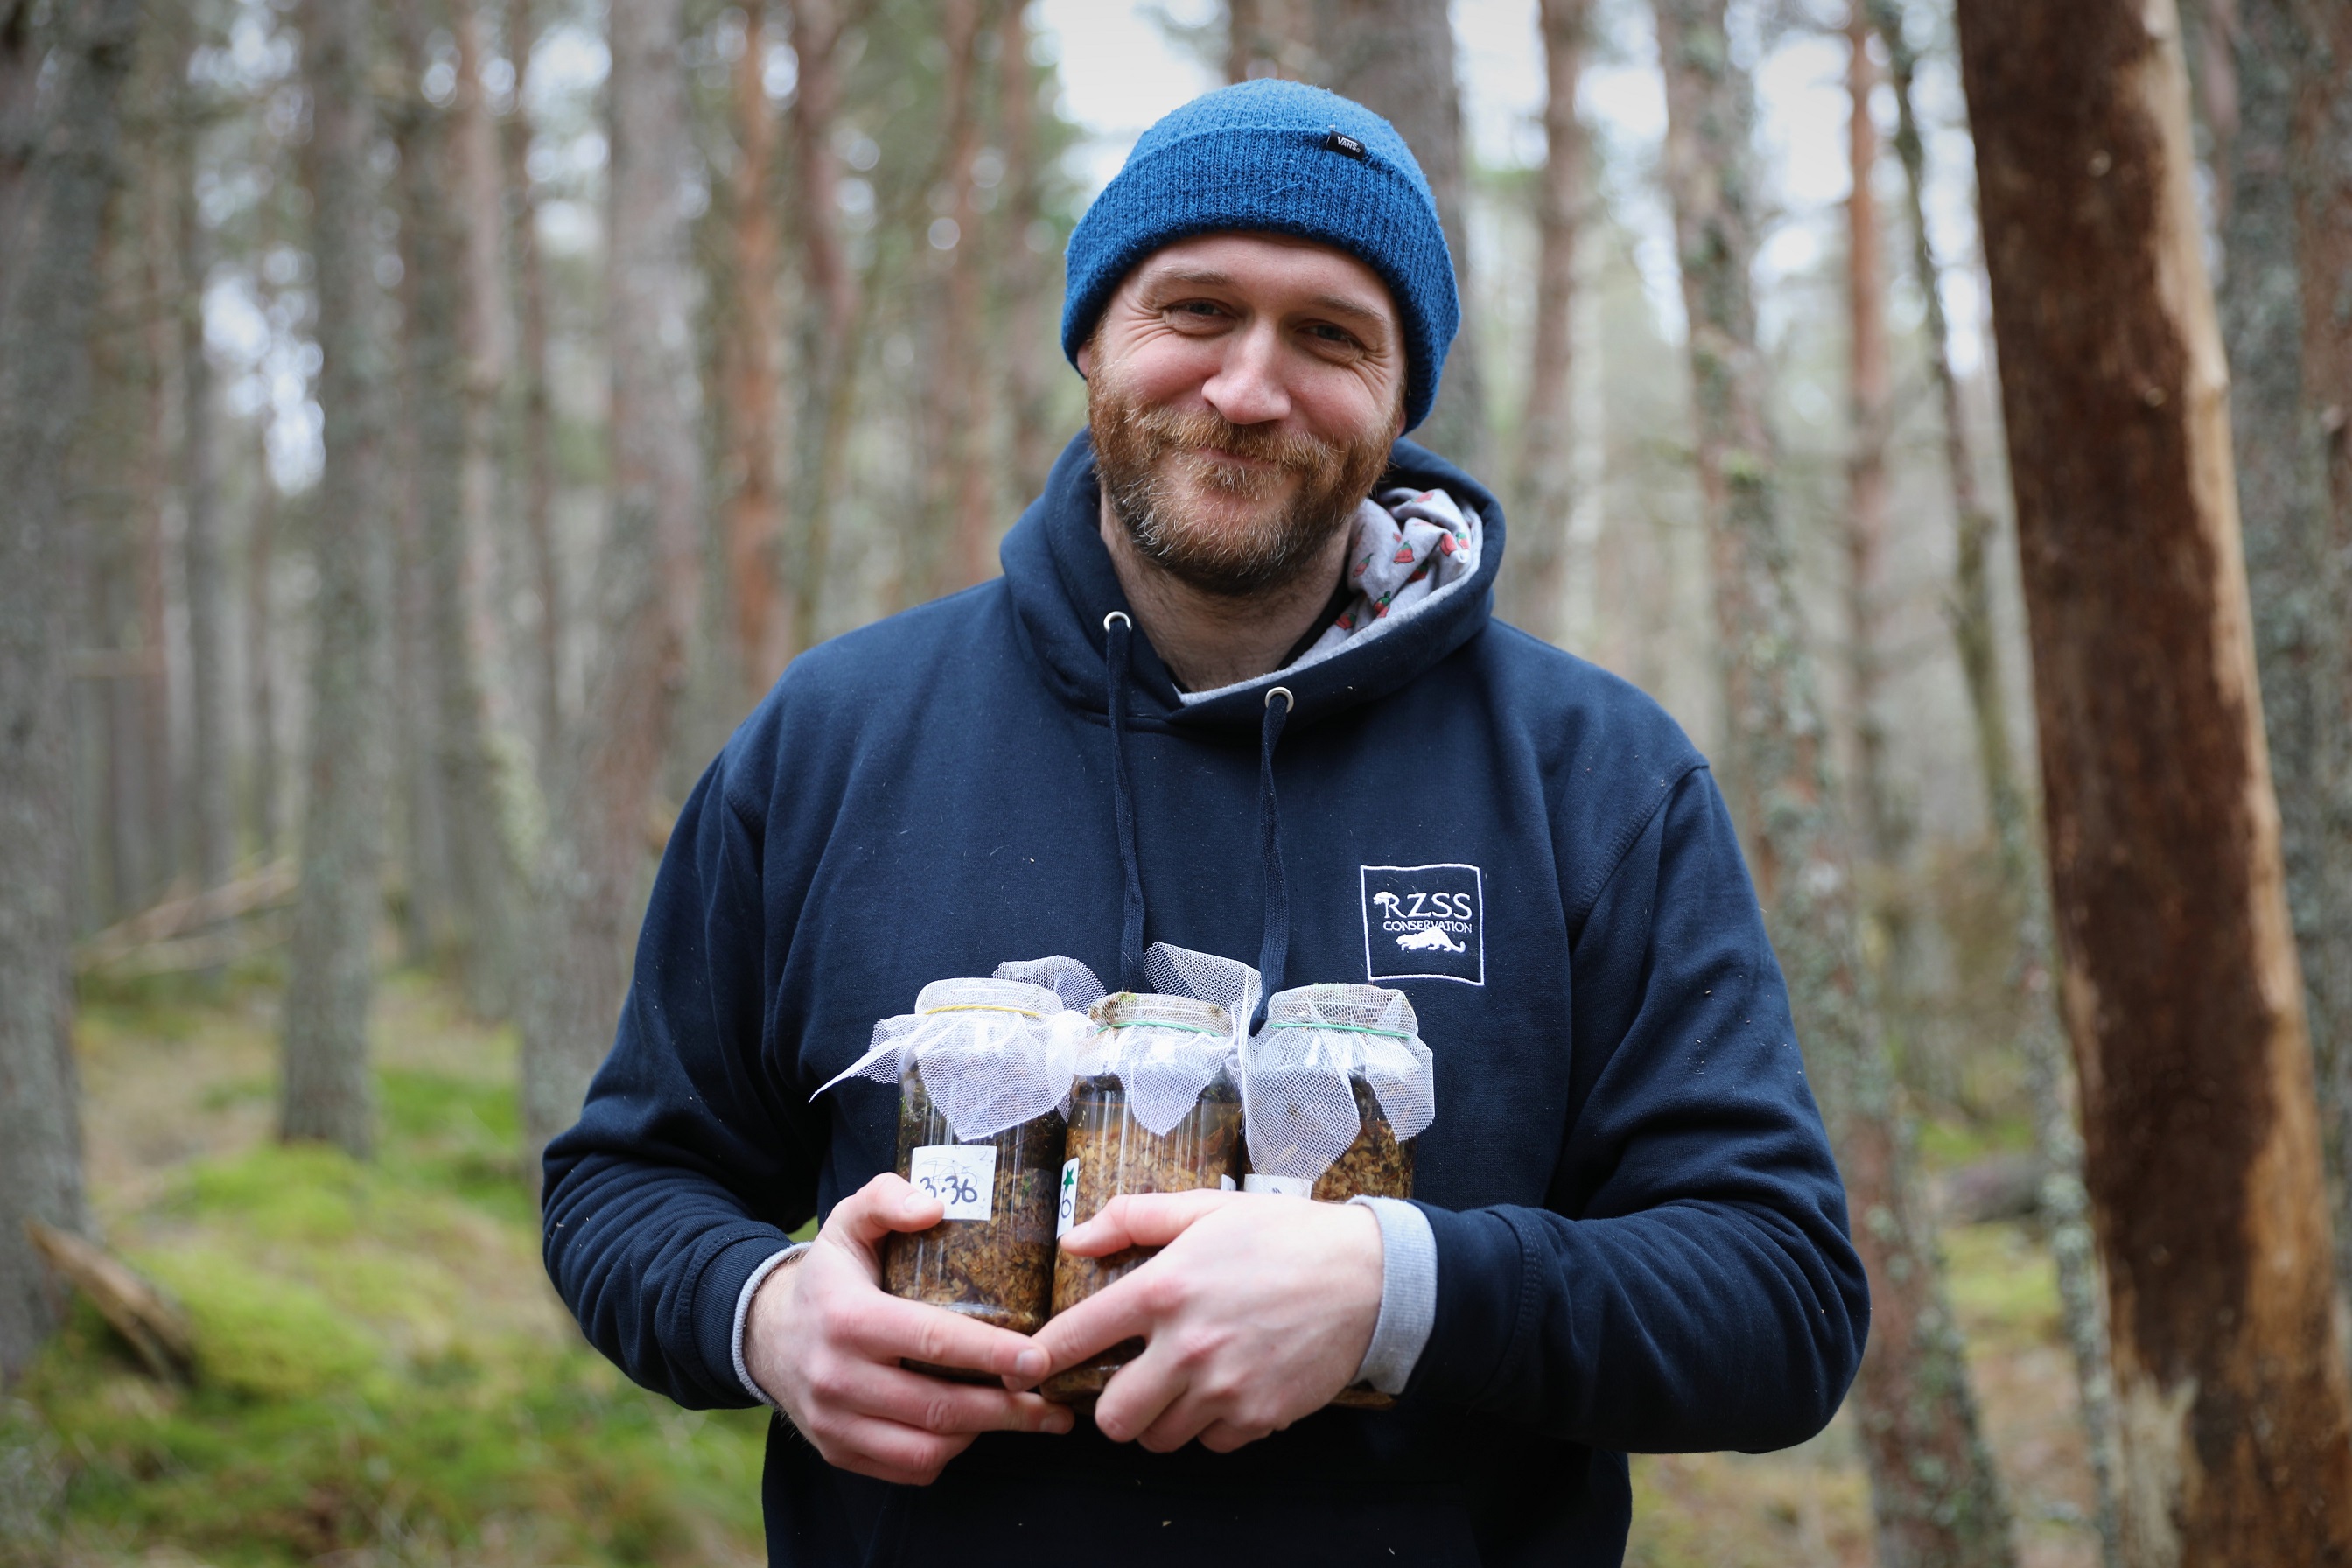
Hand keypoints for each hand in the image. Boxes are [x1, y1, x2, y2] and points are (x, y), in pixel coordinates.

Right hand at [743, 1172, 1073, 1484]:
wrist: (768, 1334)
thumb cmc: (830, 1276)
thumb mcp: (849, 1222)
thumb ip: (887, 1198)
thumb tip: (933, 1206)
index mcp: (847, 1318)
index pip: (931, 1341)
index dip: (991, 1353)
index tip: (1040, 1358)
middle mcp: (836, 1378)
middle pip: (938, 1409)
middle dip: (1007, 1409)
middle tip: (1053, 1400)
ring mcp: (835, 1423)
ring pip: (926, 1450)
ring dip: (984, 1436)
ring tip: (1026, 1415)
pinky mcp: (839, 1452)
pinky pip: (908, 1469)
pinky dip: (948, 1454)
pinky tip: (974, 1428)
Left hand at [1021, 1190, 1382, 1452]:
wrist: (1370, 1277)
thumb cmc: (1284, 1235)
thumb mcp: (1206, 1208)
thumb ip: (1133, 1219)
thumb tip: (1074, 1240)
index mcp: (1165, 1288)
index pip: (1077, 1337)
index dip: (1043, 1357)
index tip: (1029, 1368)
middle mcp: (1187, 1346)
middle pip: (1112, 1416)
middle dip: (1112, 1404)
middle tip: (1129, 1381)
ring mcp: (1225, 1389)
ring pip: (1158, 1437)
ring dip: (1161, 1418)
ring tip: (1182, 1383)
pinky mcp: (1259, 1418)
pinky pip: (1210, 1444)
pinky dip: (1211, 1426)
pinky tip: (1226, 1389)